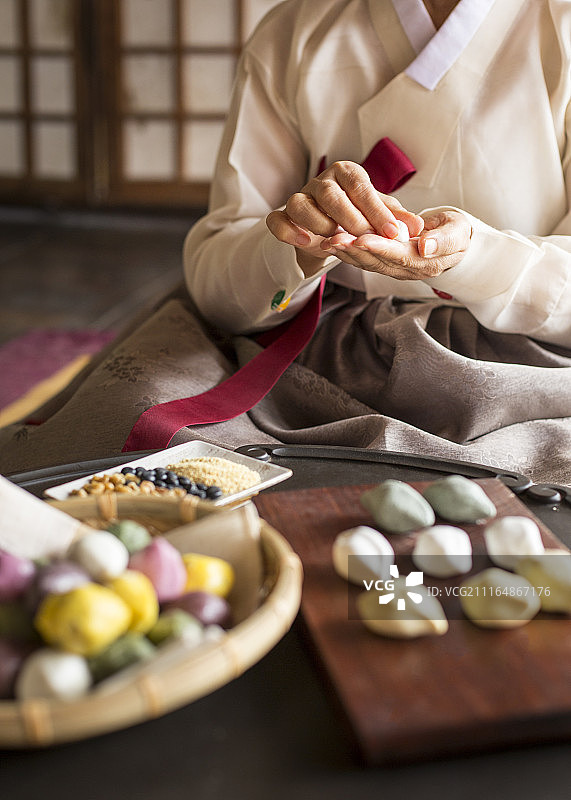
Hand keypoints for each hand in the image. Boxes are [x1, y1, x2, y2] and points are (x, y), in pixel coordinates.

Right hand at [266, 160, 424, 274]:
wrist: (331, 230)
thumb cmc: (358, 215)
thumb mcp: (380, 215)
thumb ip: (397, 219)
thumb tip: (418, 228)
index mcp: (347, 174)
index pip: (360, 185)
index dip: (376, 209)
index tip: (394, 232)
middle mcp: (321, 182)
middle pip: (329, 192)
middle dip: (349, 217)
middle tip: (367, 238)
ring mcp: (300, 198)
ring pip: (300, 203)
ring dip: (318, 222)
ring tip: (335, 238)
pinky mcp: (283, 216)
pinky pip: (277, 220)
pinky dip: (287, 230)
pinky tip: (304, 242)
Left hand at [322, 208, 471, 280]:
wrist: (453, 240)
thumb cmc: (456, 231)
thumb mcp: (458, 232)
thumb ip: (444, 240)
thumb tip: (426, 247)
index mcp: (426, 262)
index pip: (400, 256)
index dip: (380, 248)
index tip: (362, 239)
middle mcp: (408, 270)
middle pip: (378, 262)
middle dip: (355, 251)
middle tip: (334, 239)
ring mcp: (395, 269)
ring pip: (368, 263)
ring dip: (346, 253)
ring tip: (327, 241)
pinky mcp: (386, 264)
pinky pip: (365, 260)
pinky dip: (348, 252)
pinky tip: (332, 243)